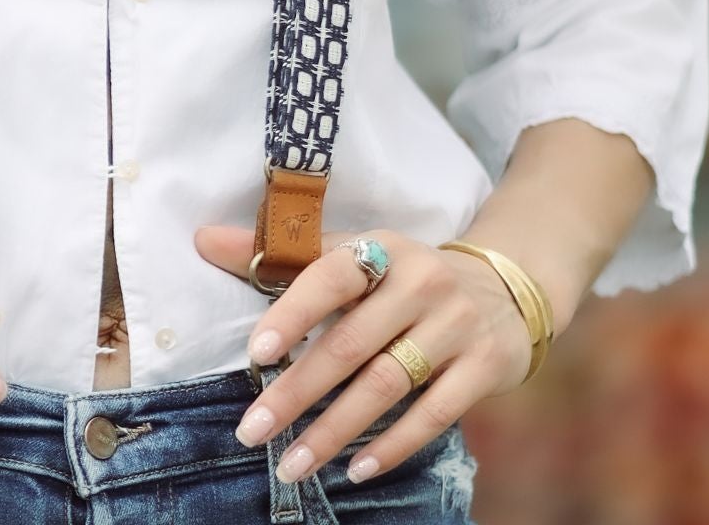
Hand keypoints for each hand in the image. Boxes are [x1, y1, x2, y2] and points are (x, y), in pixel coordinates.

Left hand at [193, 222, 529, 486]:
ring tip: (292, 464)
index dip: (293, 311)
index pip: (332, 274)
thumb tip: (204, 240)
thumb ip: (284, 254)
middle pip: (351, 343)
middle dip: (297, 391)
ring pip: (387, 384)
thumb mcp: (354, 253)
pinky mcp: (484, 367)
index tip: (256, 353)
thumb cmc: (404, 276)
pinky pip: (434, 414)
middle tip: (252, 431)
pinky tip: (355, 468)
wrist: (504, 289)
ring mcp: (456, 326)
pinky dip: (392, 445)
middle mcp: (421, 282)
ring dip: (335, 430)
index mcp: (382, 247)